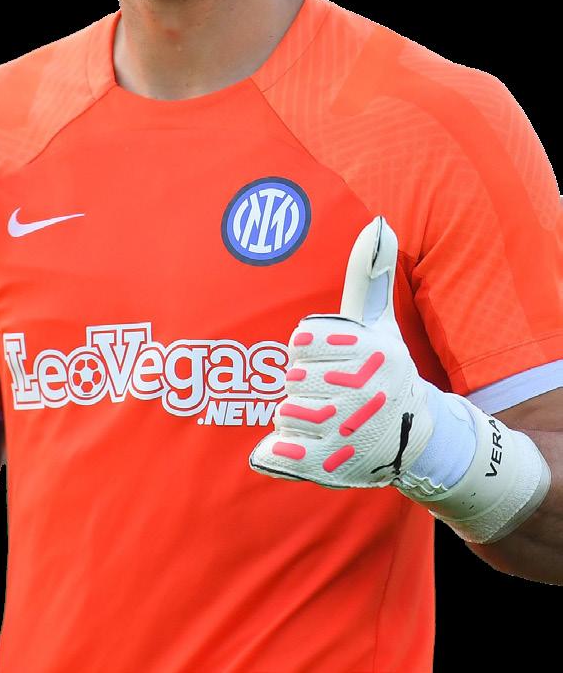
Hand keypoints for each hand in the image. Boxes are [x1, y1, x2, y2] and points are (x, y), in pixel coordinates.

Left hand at [249, 216, 435, 489]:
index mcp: (369, 350)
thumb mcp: (379, 321)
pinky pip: (281, 452)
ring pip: (284, 411)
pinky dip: (277, 452)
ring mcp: (349, 429)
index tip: (332, 359)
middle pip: (293, 375)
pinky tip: (291, 447)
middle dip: (304, 383)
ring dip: (295, 415)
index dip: (309, 349)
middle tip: (332, 392)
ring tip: (327, 418)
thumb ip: (371, 274)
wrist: (412, 436)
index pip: (301, 338)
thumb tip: (379, 223)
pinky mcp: (333, 466)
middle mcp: (364, 389)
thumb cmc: (382, 366)